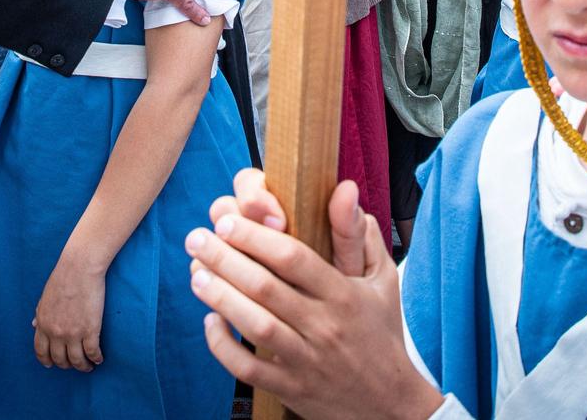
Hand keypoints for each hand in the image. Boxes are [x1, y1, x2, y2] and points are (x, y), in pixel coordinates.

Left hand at [33, 254, 105, 370]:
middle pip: (60, 359)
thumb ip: (40, 314)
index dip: (47, 361)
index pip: (41, 351)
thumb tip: (34, 325)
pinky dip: (96, 359)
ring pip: (77, 361)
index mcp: (43, 323)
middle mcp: (56, 332)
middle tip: (74, 365)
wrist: (80, 267)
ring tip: (88, 366)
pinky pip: (93, 352)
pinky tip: (99, 359)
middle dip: (67, 365)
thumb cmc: (63, 278)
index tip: (52, 365)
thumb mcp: (45, 297)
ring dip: (83, 367)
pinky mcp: (90, 330)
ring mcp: (73, 333)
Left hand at [186, 180, 441, 419]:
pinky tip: (210, 322)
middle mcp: (325, 326)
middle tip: (196, 239)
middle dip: (225, 259)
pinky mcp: (292, 390)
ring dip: (220, 297)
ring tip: (196, 273)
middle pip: (266, 287)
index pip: (294, 258)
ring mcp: (307, 361)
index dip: (256, 237)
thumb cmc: (380, 331)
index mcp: (344, 295)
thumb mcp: (382, 279)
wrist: (391, 403)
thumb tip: (343, 187)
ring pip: (256, 326)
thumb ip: (358, 232)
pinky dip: (224, 346)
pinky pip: (249, 370)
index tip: (226, 221)